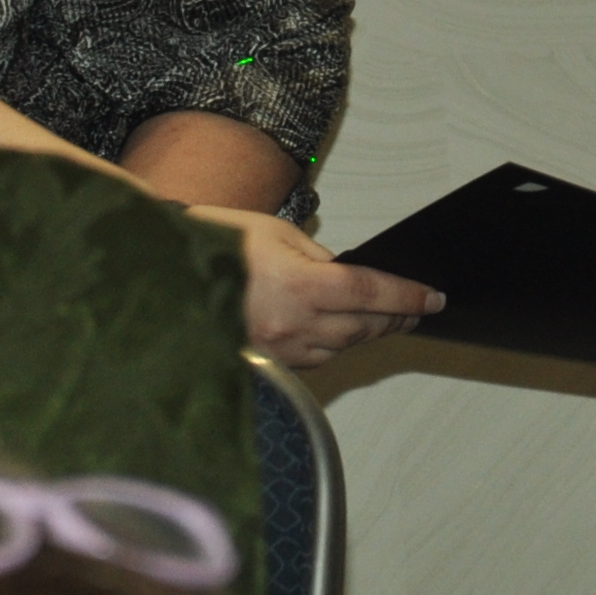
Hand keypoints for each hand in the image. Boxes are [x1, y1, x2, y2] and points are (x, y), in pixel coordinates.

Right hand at [194, 205, 436, 367]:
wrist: (162, 275)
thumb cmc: (213, 244)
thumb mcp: (274, 232)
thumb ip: (318, 258)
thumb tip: (349, 277)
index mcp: (298, 285)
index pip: (369, 293)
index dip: (406, 297)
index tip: (433, 298)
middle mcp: (293, 324)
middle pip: (363, 326)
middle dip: (395, 317)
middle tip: (417, 309)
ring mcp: (280, 348)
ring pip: (342, 345)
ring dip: (367, 331)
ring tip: (386, 319)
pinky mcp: (267, 361)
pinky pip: (315, 356)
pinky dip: (334, 342)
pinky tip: (339, 330)